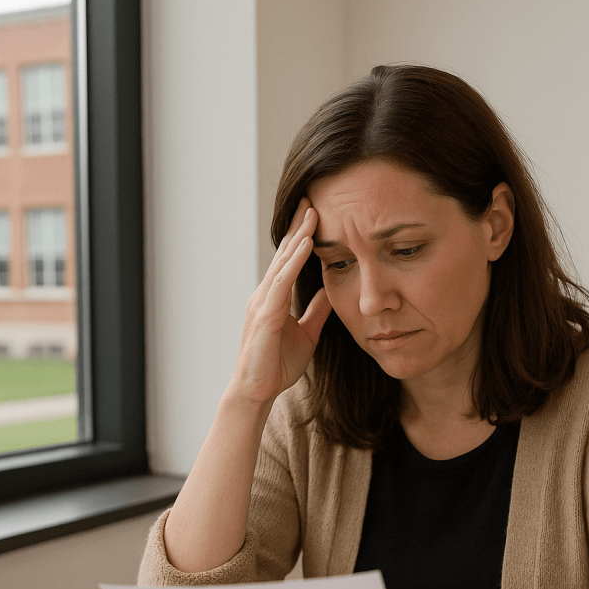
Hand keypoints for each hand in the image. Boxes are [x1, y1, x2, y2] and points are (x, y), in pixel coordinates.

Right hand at [230, 198, 331, 404]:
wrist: (257, 392)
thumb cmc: (277, 366)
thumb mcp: (307, 334)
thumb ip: (316, 312)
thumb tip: (330, 292)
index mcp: (274, 298)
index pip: (289, 260)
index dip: (301, 235)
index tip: (315, 211)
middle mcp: (264, 294)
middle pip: (284, 252)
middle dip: (297, 224)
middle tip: (310, 196)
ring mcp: (262, 302)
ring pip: (282, 262)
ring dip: (298, 235)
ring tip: (312, 211)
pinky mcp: (264, 314)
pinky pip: (281, 282)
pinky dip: (294, 261)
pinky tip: (305, 244)